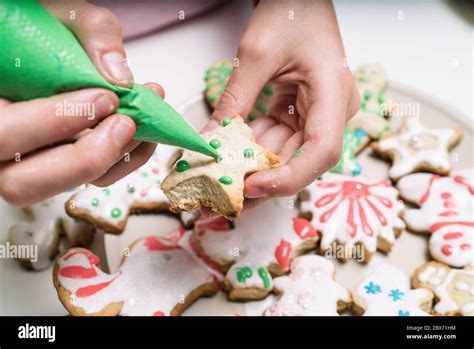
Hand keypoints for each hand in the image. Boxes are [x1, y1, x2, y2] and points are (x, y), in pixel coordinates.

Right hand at [0, 1, 163, 205]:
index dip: (54, 122)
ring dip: (112, 161)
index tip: (105, 97)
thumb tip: (119, 77)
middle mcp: (4, 143)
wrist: (60, 44)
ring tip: (139, 123)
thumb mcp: (66, 15)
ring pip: (63, 187)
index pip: (3, 134)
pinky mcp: (71, 163)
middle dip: (84, 157)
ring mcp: (36, 159)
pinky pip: (98, 179)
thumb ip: (93, 34)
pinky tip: (145, 131)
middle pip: (22, 184)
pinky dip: (128, 159)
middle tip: (125, 122)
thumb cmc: (52, 31)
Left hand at [202, 0, 359, 202]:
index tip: (251, 188)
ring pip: (285, 154)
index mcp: (334, 93)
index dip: (288, 177)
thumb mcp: (256, 54)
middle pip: (300, 160)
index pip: (322, 151)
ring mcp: (318, 113)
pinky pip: (277, 138)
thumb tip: (210, 142)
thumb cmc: (291, 11)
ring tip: (217, 183)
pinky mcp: (302, 111)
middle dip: (260, 182)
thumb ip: (235, 100)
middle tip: (223, 200)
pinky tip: (227, 157)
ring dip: (251, 168)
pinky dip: (251, 148)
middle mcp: (332, 111)